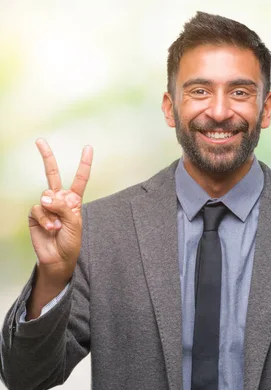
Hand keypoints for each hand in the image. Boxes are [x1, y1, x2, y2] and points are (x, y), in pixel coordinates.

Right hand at [26, 139, 92, 317]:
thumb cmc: (71, 242)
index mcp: (74, 200)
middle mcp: (59, 199)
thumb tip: (45, 195)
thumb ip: (63, 207)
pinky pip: (38, 209)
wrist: (58, 258)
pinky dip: (45, 219)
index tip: (88, 147)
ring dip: (53, 215)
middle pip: (52, 174)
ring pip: (46, 198)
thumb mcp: (75, 224)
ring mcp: (46, 206)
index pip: (80, 178)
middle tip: (40, 140)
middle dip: (46, 157)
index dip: (84, 163)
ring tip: (58, 228)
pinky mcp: (35, 214)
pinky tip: (50, 229)